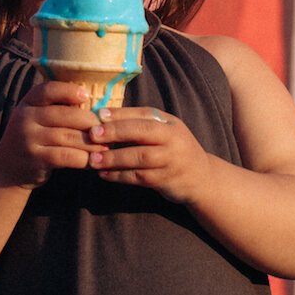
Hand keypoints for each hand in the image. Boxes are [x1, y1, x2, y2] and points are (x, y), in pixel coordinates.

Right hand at [0, 80, 98, 189]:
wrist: (7, 170)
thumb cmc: (32, 139)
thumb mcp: (34, 118)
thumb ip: (54, 108)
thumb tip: (93, 102)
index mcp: (27, 103)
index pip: (48, 90)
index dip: (69, 90)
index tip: (87, 95)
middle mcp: (25, 118)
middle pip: (64, 115)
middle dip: (89, 121)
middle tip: (106, 127)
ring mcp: (28, 139)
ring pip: (68, 137)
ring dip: (91, 142)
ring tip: (106, 146)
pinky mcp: (36, 159)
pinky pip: (66, 156)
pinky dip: (83, 158)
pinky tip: (93, 160)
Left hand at [88, 105, 212, 204]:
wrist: (201, 177)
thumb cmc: (173, 149)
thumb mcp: (164, 131)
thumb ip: (140, 124)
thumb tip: (104, 116)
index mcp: (169, 122)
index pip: (143, 113)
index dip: (121, 114)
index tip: (98, 114)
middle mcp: (172, 139)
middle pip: (143, 132)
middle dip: (116, 132)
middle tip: (92, 134)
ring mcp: (171, 160)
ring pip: (140, 157)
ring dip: (115, 158)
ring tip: (93, 160)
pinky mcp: (166, 180)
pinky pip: (140, 177)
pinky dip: (120, 176)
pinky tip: (104, 175)